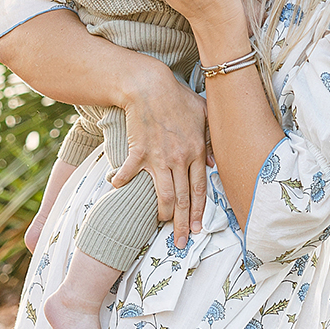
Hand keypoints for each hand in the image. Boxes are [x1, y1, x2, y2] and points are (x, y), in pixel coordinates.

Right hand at [110, 55, 208, 248]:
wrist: (150, 87)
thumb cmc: (177, 97)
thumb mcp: (203, 114)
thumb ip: (210, 139)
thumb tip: (212, 160)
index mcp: (195, 152)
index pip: (199, 190)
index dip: (198, 212)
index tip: (197, 229)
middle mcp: (178, 159)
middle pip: (182, 199)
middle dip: (181, 224)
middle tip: (180, 242)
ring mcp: (158, 158)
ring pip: (162, 194)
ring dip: (161, 213)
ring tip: (159, 224)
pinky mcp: (138, 152)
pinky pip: (130, 173)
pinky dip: (123, 182)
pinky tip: (117, 187)